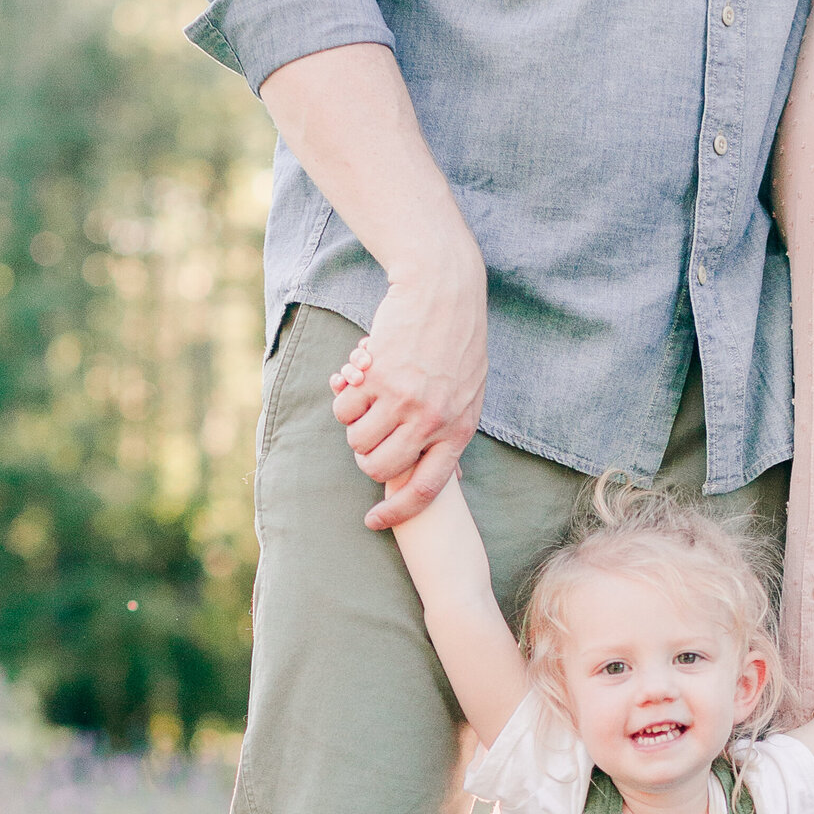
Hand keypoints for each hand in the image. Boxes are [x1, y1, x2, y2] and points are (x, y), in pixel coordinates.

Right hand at [329, 241, 487, 529]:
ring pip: (358, 440)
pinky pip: (344, 409)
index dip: (398, 512)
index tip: (375, 522)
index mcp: (458, 431)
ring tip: (366, 402)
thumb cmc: (458, 343)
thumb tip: (449, 478)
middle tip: (367, 441)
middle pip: (381, 468)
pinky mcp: (376, 377)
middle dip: (367, 459)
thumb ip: (453, 434)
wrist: (444, 291)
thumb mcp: (470, 395)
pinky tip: (358, 378)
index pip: (425, 490)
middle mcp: (431, 421)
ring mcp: (402, 400)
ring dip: (354, 426)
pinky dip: (344, 398)